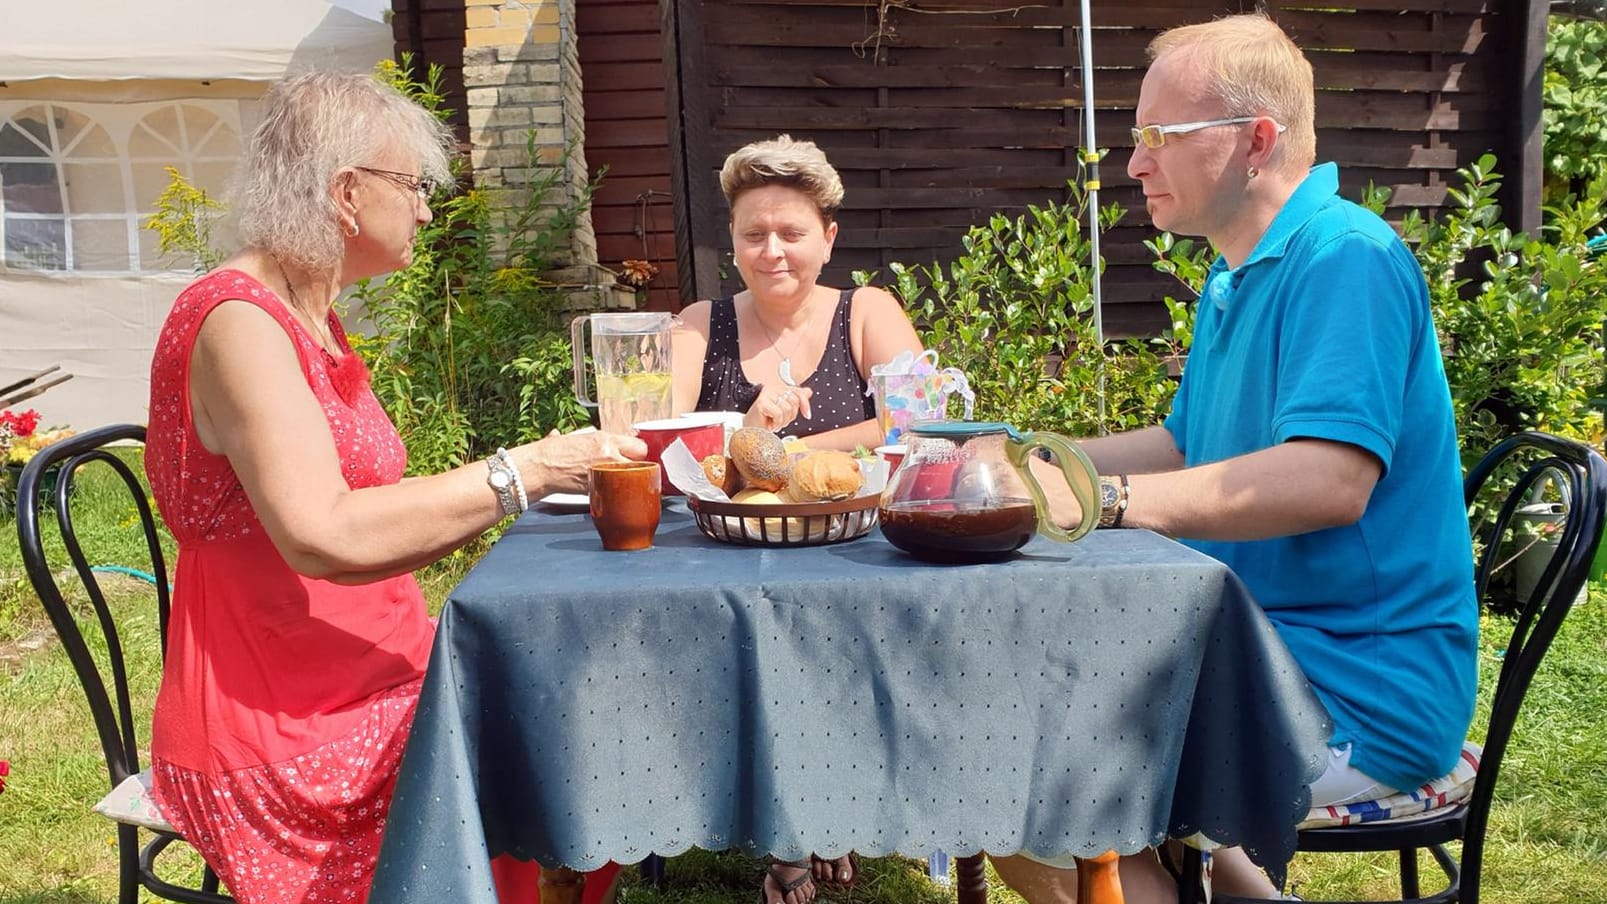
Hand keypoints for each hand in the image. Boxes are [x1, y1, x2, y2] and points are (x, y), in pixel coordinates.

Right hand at [514, 428, 647, 494]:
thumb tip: (575, 438)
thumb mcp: (573, 438)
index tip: (634, 457)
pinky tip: (609, 493)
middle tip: (632, 471)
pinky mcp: (598, 488)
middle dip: (638, 467)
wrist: (539, 467)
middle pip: (640, 461)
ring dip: (629, 481)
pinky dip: (613, 493)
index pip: (638, 445)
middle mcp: (609, 454)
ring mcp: (605, 472)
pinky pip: (614, 491)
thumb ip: (585, 440)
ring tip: (622, 483)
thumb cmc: (551, 452)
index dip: (637, 453)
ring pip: (631, 478)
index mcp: (605, 439)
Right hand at [745, 384, 812, 430]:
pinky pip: (779, 413)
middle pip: (795, 401)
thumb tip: (808, 392)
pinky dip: (776, 422)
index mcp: (778, 388)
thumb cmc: (766, 422)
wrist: (751, 432)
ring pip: (788, 408)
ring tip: (773, 422)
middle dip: (791, 416)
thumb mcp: (785, 410)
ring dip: (782, 421)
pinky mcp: (762, 402)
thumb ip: (797, 400)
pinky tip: (769, 424)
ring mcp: (766, 394)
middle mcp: (772, 388)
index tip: (807, 415)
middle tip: (780, 421)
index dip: (805, 404)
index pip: (798, 392)